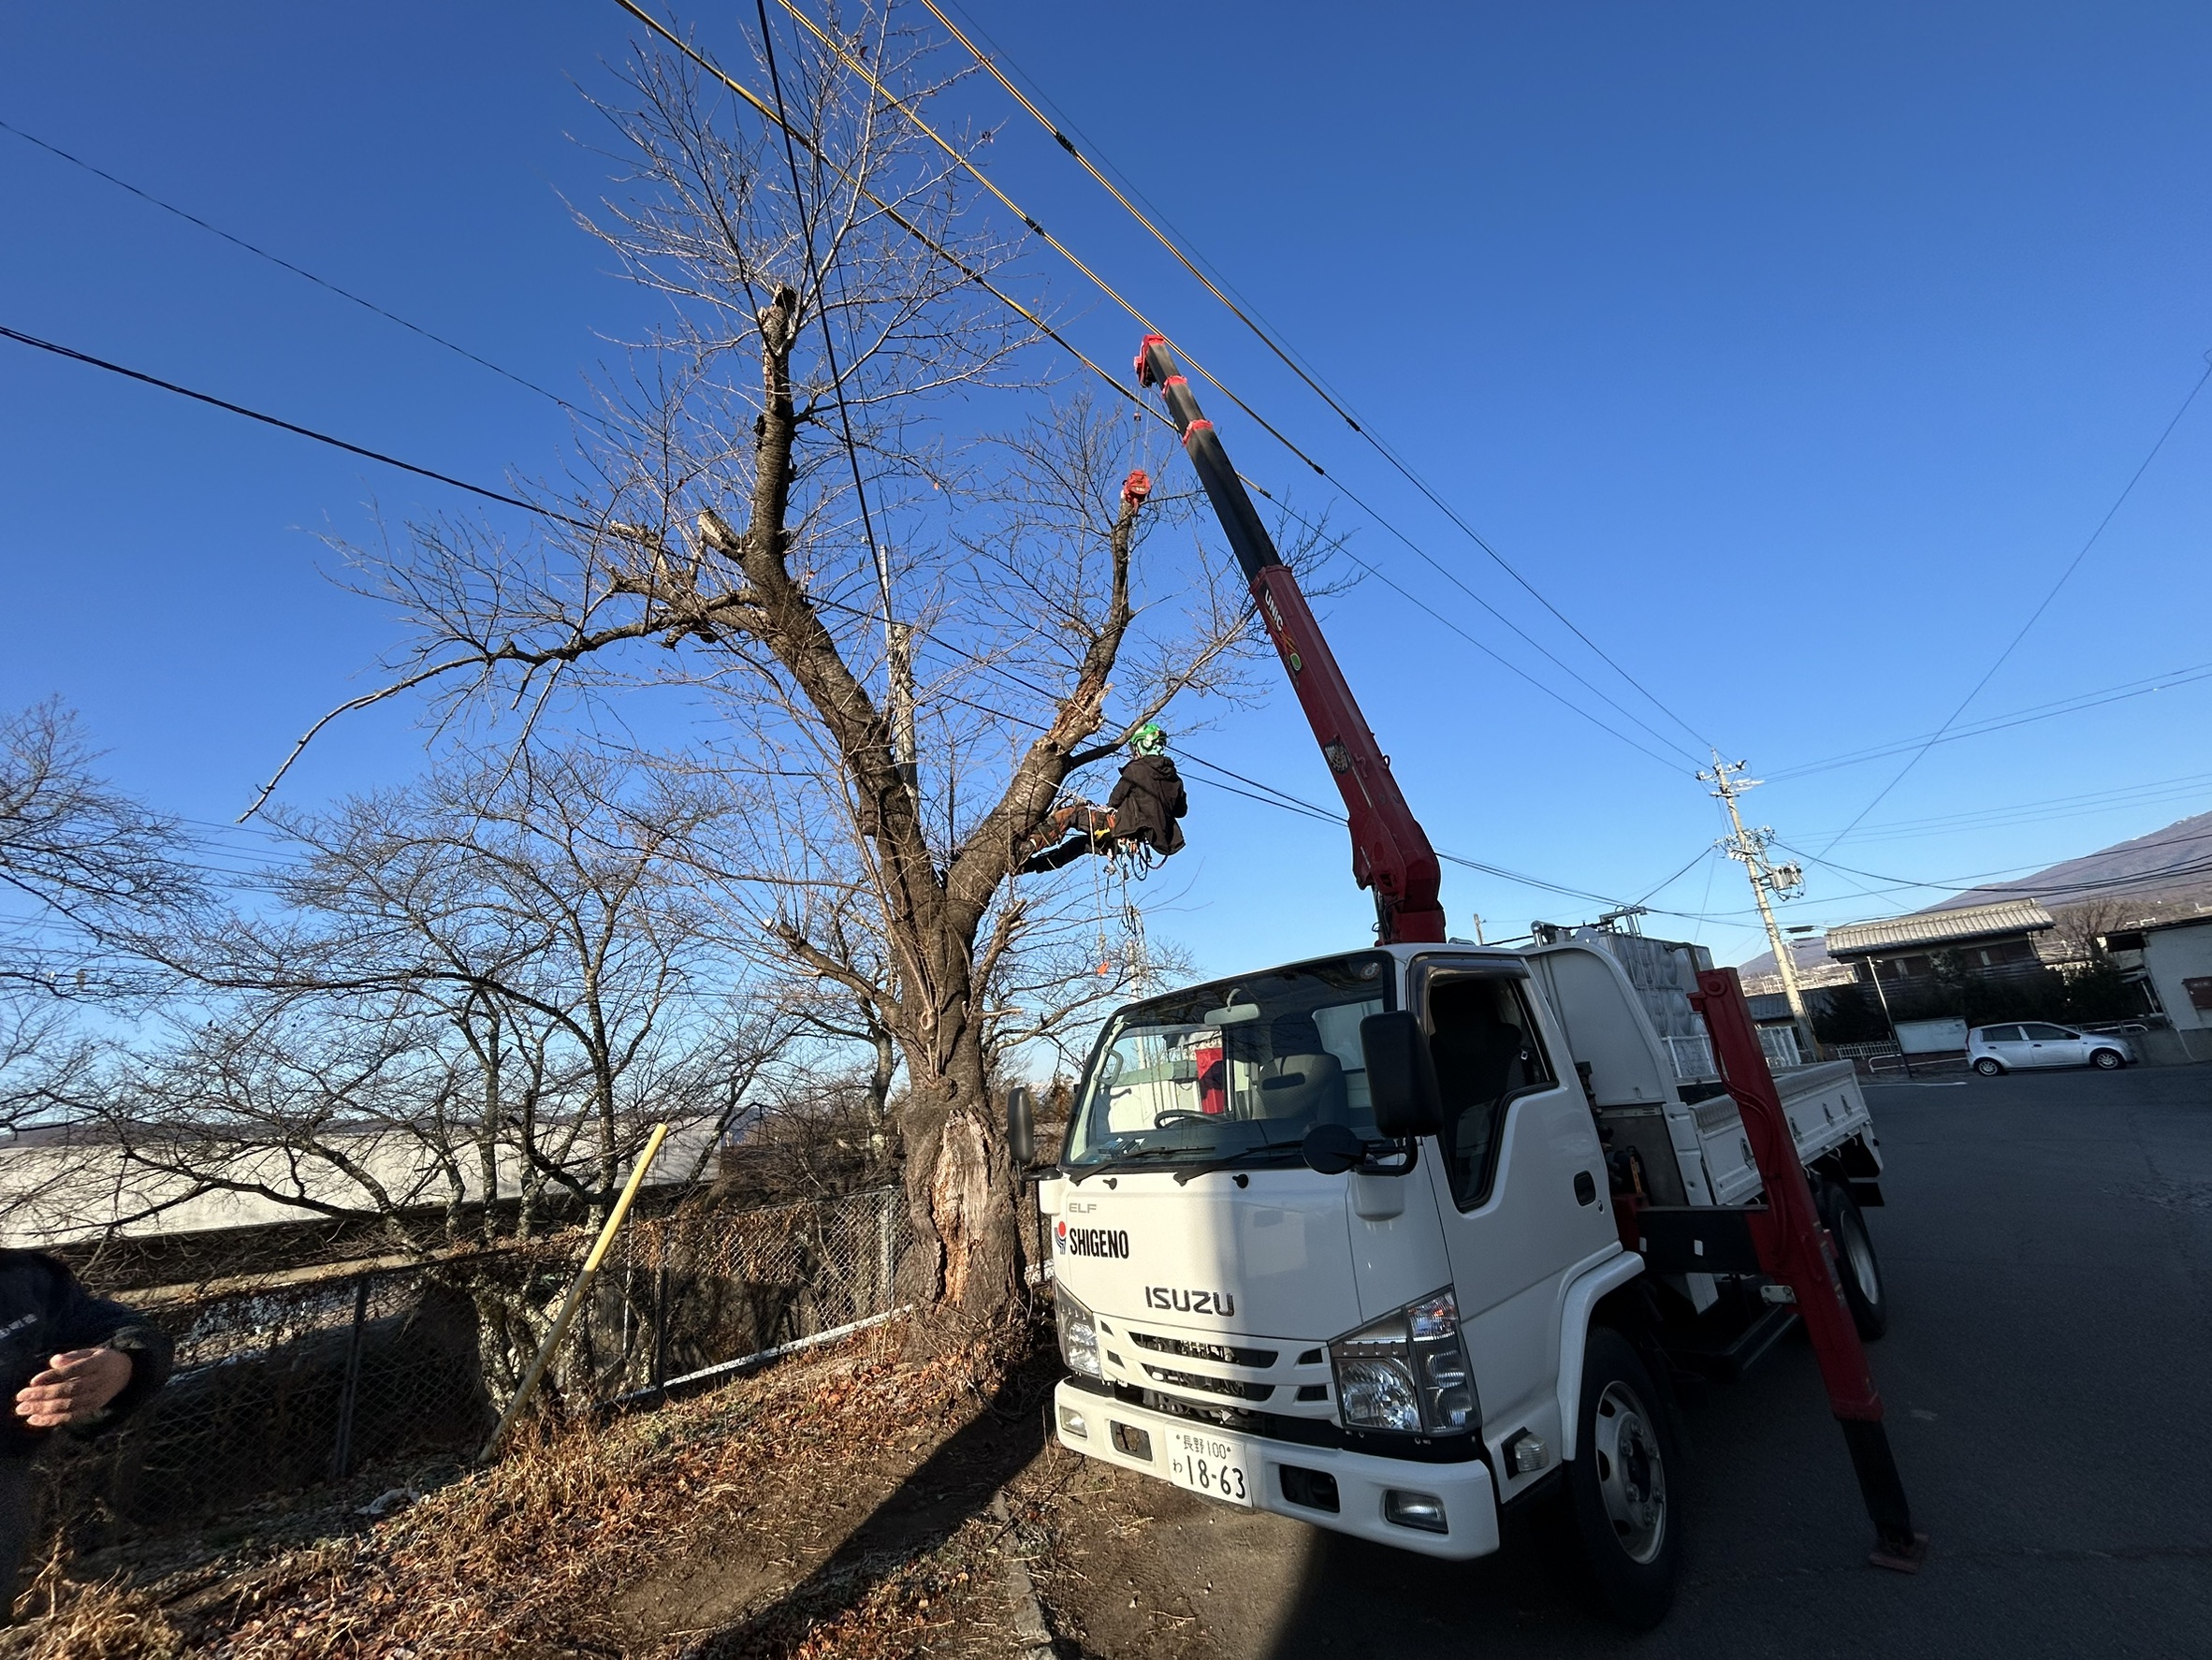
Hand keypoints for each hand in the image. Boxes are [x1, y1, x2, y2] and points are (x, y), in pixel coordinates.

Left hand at [14, 1347, 132, 1428]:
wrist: (127, 1373)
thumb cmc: (101, 1360)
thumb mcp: (91, 1352)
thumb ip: (73, 1356)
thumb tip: (53, 1361)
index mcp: (98, 1364)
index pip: (74, 1371)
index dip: (53, 1376)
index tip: (33, 1381)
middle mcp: (98, 1381)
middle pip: (69, 1390)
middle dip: (43, 1395)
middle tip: (21, 1397)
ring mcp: (96, 1397)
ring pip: (68, 1405)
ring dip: (43, 1409)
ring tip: (23, 1409)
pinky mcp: (92, 1408)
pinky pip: (71, 1416)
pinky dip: (52, 1420)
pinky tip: (35, 1420)